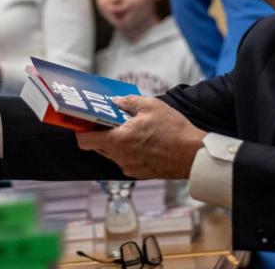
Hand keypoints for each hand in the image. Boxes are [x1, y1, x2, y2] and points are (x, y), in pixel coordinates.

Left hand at [76, 96, 205, 178]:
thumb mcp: (151, 105)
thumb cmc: (173, 130)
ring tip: (131, 129)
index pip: (84, 140)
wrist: (193, 155)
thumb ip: (128, 102)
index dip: (82, 130)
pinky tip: (142, 141)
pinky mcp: (139, 173)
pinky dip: (128, 151)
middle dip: (100, 133)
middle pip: (97, 146)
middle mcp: (119, 157)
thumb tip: (116, 101)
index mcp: (117, 141)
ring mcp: (129, 167)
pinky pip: (126, 160)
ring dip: (116, 142)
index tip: (86, 121)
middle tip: (110, 120)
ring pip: (112, 154)